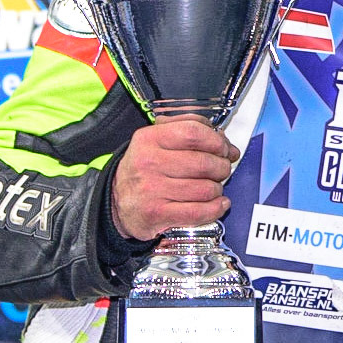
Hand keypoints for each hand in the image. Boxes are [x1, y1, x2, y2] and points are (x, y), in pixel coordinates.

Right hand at [110, 115, 240, 241]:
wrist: (117, 202)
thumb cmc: (145, 169)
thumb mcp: (158, 139)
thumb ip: (190, 128)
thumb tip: (225, 142)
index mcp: (149, 139)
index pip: (193, 132)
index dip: (217, 141)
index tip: (224, 148)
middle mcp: (148, 163)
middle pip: (204, 162)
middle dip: (222, 167)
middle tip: (221, 169)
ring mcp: (152, 190)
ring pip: (206, 188)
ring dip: (218, 188)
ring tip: (213, 187)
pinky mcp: (157, 214)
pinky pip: (200, 211)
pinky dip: (216, 208)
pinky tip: (218, 203)